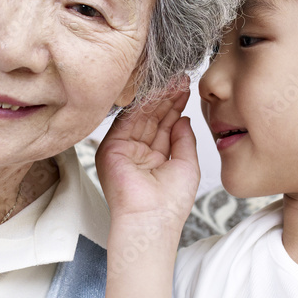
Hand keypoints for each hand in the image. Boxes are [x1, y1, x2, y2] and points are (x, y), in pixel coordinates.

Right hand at [95, 79, 200, 232]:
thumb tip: (183, 117)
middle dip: (167, 97)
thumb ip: (184, 139)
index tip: (186, 89)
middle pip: (153, 118)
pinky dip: (142, 103)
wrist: (151, 219)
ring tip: (173, 80)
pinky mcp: (111, 148)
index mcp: (155, 159)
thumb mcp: (186, 165)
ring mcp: (124, 149)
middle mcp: (138, 152)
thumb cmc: (170, 203)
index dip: (176, 107)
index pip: (165, 126)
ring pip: (141, 116)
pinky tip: (157, 90)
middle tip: (180, 77)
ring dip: (157, 97)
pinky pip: (127, 119)